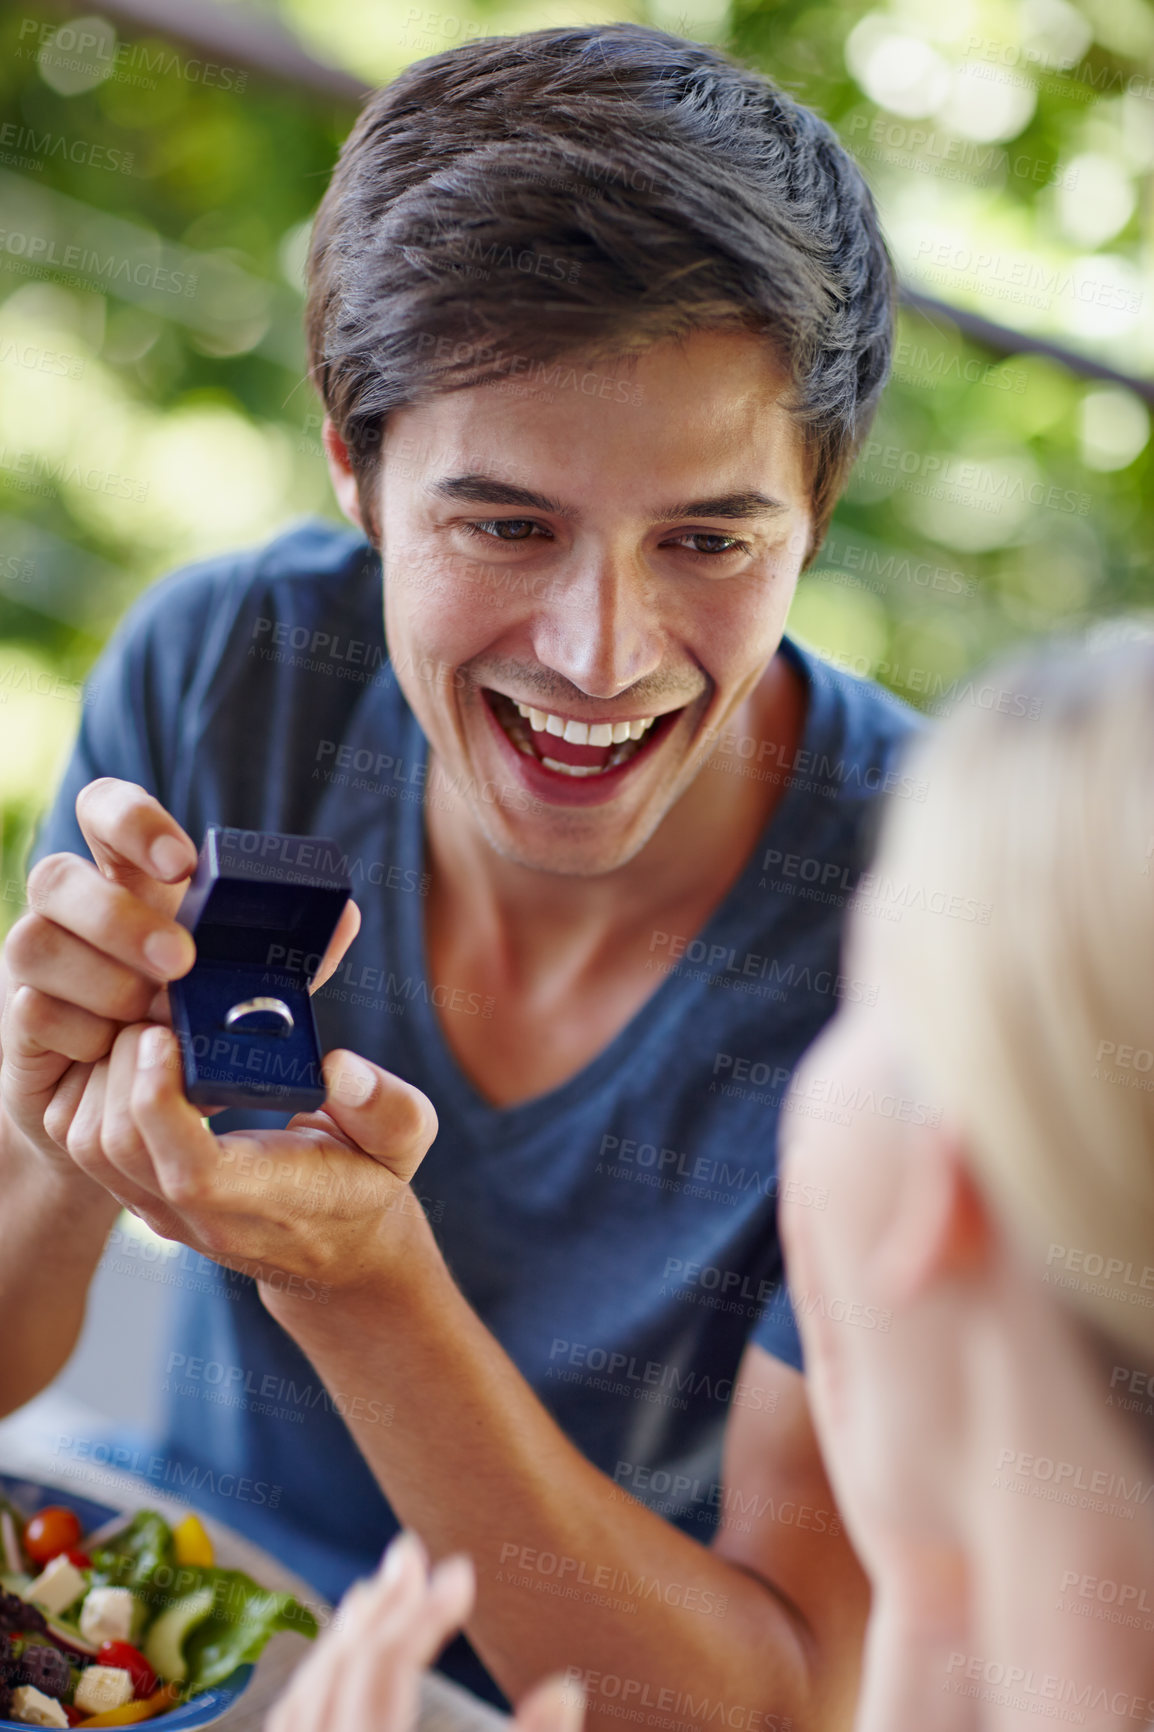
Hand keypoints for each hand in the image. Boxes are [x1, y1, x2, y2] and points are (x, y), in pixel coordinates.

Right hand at [0, 778, 358, 1171]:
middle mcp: (73, 912)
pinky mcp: (20, 1020)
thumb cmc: (191, 1028)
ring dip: (101, 980)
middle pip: (55, 875)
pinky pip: (31, 1011)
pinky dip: (81, 1032)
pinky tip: (116, 1050)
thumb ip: (286, 955)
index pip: (103, 811)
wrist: (131, 1117)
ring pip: (32, 941)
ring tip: (151, 1017)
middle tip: (181, 961)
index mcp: (128, 881)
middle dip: (117, 916)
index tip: (182, 862)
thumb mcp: (241, 989)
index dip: (131, 820)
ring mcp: (39, 964)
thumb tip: (346, 914)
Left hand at [54, 1019, 438, 1301]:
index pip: (187, 1170)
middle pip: (115, 1147)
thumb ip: (387, 1107)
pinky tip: (136, 1052)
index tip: (166, 1035)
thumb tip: (338, 1068)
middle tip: (156, 1009)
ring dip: (102, 1075)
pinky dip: (92, 1090)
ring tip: (147, 1026)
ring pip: (85, 1145)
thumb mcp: (404, 1142)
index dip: (158, 1103)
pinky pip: (82, 1143)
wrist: (335, 1250)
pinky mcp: (139, 1194)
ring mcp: (160, 1210)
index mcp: (266, 1201)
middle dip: (122, 1066)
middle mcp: (198, 1214)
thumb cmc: (366, 1182)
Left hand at [266, 1532, 583, 1731]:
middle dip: (383, 1607)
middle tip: (411, 1549)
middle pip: (342, 1672)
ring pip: (305, 1696)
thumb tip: (566, 1687)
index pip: (388, 1671)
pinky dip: (318, 1679)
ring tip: (379, 1593)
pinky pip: (291, 1722)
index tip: (462, 1570)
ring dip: (345, 1637)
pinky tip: (341, 1661)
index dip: (425, 1616)